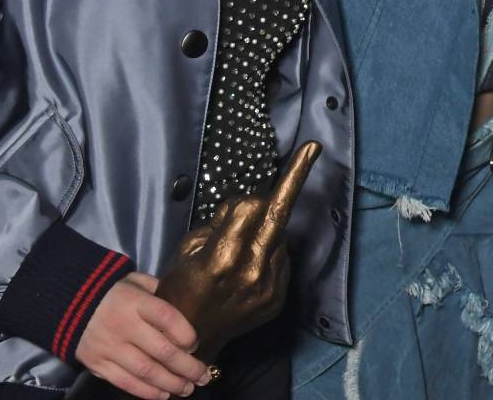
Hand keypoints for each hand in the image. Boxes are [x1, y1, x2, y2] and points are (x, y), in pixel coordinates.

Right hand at [74, 273, 209, 399]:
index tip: (197, 344)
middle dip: (187, 367)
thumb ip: (160, 292)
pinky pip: (126, 382)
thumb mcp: (136, 281)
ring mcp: (110, 349)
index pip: (168, 319)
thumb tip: (188, 304)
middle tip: (203, 375)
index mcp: (135, 302)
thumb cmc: (112, 292)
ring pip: (146, 371)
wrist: (68, 304)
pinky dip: (147, 392)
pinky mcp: (98, 365)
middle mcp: (124, 327)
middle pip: (162, 351)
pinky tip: (164, 395)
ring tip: (188, 389)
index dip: (186, 334)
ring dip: (171, 384)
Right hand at [154, 141, 319, 355]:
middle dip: (294, 180)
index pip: (253, 206)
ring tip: (242, 244)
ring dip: (266, 228)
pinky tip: (250, 264)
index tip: (296, 159)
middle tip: (311, 149)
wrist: (191, 343)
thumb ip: (218, 223)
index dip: (254, 194)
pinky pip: (281, 259)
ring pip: (279, 236)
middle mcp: (250, 270)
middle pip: (277, 214)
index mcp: (222, 256)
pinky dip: (270, 252)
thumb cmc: (180, 290)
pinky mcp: (277, 299)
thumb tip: (244, 204)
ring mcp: (267, 287)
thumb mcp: (187, 250)